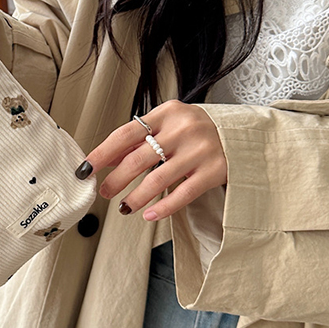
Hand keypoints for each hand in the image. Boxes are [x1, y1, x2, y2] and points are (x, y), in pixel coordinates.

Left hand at [79, 100, 226, 220]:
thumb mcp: (168, 125)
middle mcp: (184, 128)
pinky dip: (163, 207)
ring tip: (124, 207)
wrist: (243, 135)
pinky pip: (183, 194)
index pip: (125, 134)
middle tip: (104, 192)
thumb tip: (105, 159)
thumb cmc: (195, 131)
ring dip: (135, 197)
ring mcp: (201, 150)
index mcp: (167, 112)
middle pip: (138, 158)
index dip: (102, 153)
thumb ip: (139, 140)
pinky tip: (149, 214)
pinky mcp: (215, 171)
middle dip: (116, 179)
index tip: (85, 169)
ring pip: (158, 180)